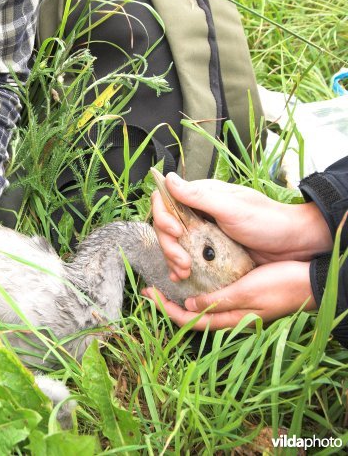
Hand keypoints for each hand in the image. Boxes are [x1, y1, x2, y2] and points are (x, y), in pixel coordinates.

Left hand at [142, 260, 315, 329]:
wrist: (312, 280)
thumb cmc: (282, 286)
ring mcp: (238, 306)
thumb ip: (219, 302)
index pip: (190, 320)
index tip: (148, 296)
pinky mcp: (244, 293)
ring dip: (183, 296)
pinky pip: (215, 294)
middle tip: (150, 288)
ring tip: (167, 282)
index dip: (167, 310)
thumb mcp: (247, 293)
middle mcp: (232, 315)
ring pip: (203, 305)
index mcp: (231, 319)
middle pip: (192, 315)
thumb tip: (190, 308)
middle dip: (170, 303)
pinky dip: (200, 286)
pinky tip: (194, 275)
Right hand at [152, 173, 331, 280]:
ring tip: (183, 273)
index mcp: (201, 196)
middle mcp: (198, 212)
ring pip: (173, 244)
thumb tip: (169, 179)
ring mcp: (203, 233)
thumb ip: (199, 196)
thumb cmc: (268, 222)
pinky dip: (179, 267)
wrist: (294, 245)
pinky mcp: (209, 251)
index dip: (162, 216)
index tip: (175, 232)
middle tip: (182, 262)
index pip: (166, 201)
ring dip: (172, 259)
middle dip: (169, 245)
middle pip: (166, 226)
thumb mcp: (232, 208)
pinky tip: (182, 277)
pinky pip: (186, 257)